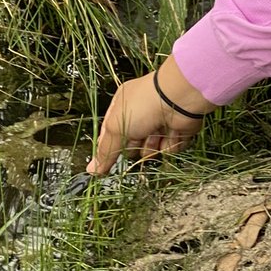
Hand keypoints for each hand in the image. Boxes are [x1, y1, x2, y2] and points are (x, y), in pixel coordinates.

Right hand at [86, 57, 215, 174]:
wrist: (178, 98)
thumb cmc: (143, 105)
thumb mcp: (116, 127)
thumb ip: (105, 151)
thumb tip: (92, 171)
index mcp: (123, 106)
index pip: (112, 134)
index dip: (110, 148)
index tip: (106, 165)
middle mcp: (142, 114)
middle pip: (132, 146)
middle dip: (134, 147)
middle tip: (137, 139)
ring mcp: (160, 122)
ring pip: (151, 150)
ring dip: (153, 145)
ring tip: (157, 132)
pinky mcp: (177, 130)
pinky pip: (170, 148)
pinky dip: (170, 143)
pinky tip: (172, 131)